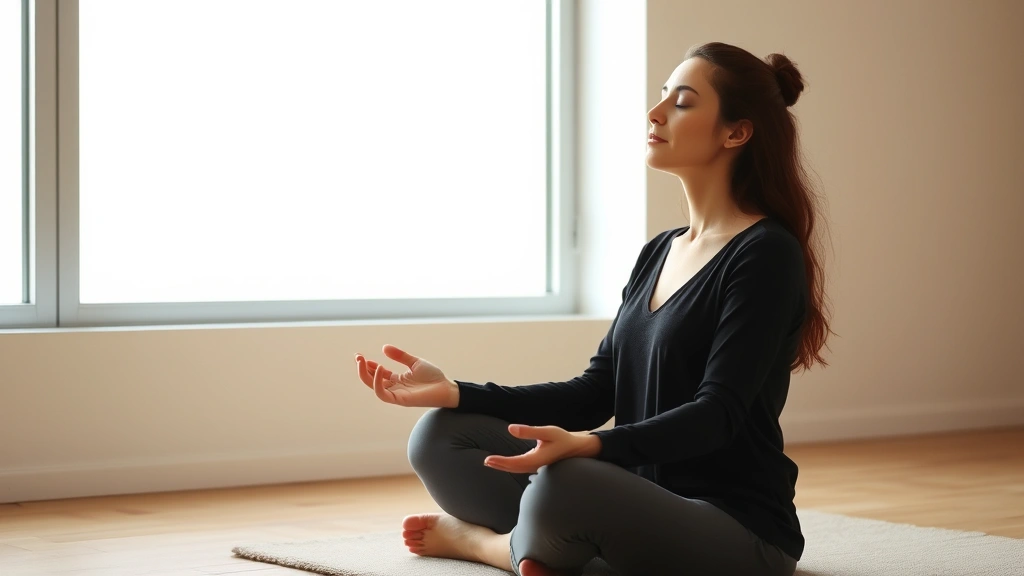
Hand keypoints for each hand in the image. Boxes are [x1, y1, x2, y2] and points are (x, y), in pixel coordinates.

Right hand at [354, 344, 458, 407]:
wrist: (446, 388)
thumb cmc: (433, 377)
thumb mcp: (415, 362)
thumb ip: (400, 356)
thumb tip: (384, 348)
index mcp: (397, 379)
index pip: (377, 373)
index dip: (367, 365)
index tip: (360, 355)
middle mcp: (394, 387)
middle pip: (371, 380)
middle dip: (362, 369)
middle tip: (358, 357)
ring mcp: (396, 394)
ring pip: (373, 387)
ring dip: (365, 375)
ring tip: (362, 361)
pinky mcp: (400, 400)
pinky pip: (383, 394)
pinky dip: (377, 382)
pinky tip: (378, 368)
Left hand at [483, 424, 601, 473]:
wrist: (578, 449)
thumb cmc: (563, 439)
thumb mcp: (547, 432)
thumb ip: (529, 431)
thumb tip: (511, 429)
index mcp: (537, 459)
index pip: (514, 463)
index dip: (500, 462)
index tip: (487, 460)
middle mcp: (536, 466)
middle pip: (513, 468)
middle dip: (499, 465)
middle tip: (486, 462)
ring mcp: (537, 467)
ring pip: (517, 469)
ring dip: (504, 466)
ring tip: (492, 462)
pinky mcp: (539, 465)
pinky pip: (522, 467)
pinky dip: (512, 466)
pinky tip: (507, 463)